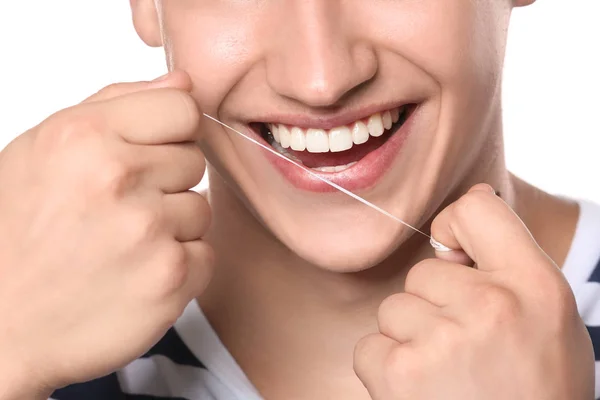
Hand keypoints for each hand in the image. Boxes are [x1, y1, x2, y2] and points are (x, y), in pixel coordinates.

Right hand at [0, 71, 212, 397]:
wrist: (1, 326)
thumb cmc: (18, 236)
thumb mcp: (46, 151)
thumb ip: (117, 104)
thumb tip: (181, 81)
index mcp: (84, 137)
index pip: (183, 108)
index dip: (170, 133)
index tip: (150, 154)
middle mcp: (118, 179)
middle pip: (195, 159)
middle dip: (165, 183)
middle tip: (119, 211)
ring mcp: (149, 230)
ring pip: (202, 208)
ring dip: (172, 227)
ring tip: (123, 245)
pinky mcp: (172, 277)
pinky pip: (207, 252)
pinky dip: (180, 266)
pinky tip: (137, 274)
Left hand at [354, 184, 594, 398]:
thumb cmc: (536, 393)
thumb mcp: (549, 322)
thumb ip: (509, 262)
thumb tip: (468, 204)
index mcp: (536, 287)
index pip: (476, 211)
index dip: (455, 228)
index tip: (455, 252)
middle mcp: (491, 305)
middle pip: (424, 271)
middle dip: (435, 306)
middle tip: (466, 352)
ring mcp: (442, 339)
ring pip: (395, 308)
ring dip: (411, 340)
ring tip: (448, 378)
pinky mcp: (400, 373)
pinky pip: (370, 344)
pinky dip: (387, 368)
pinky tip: (422, 392)